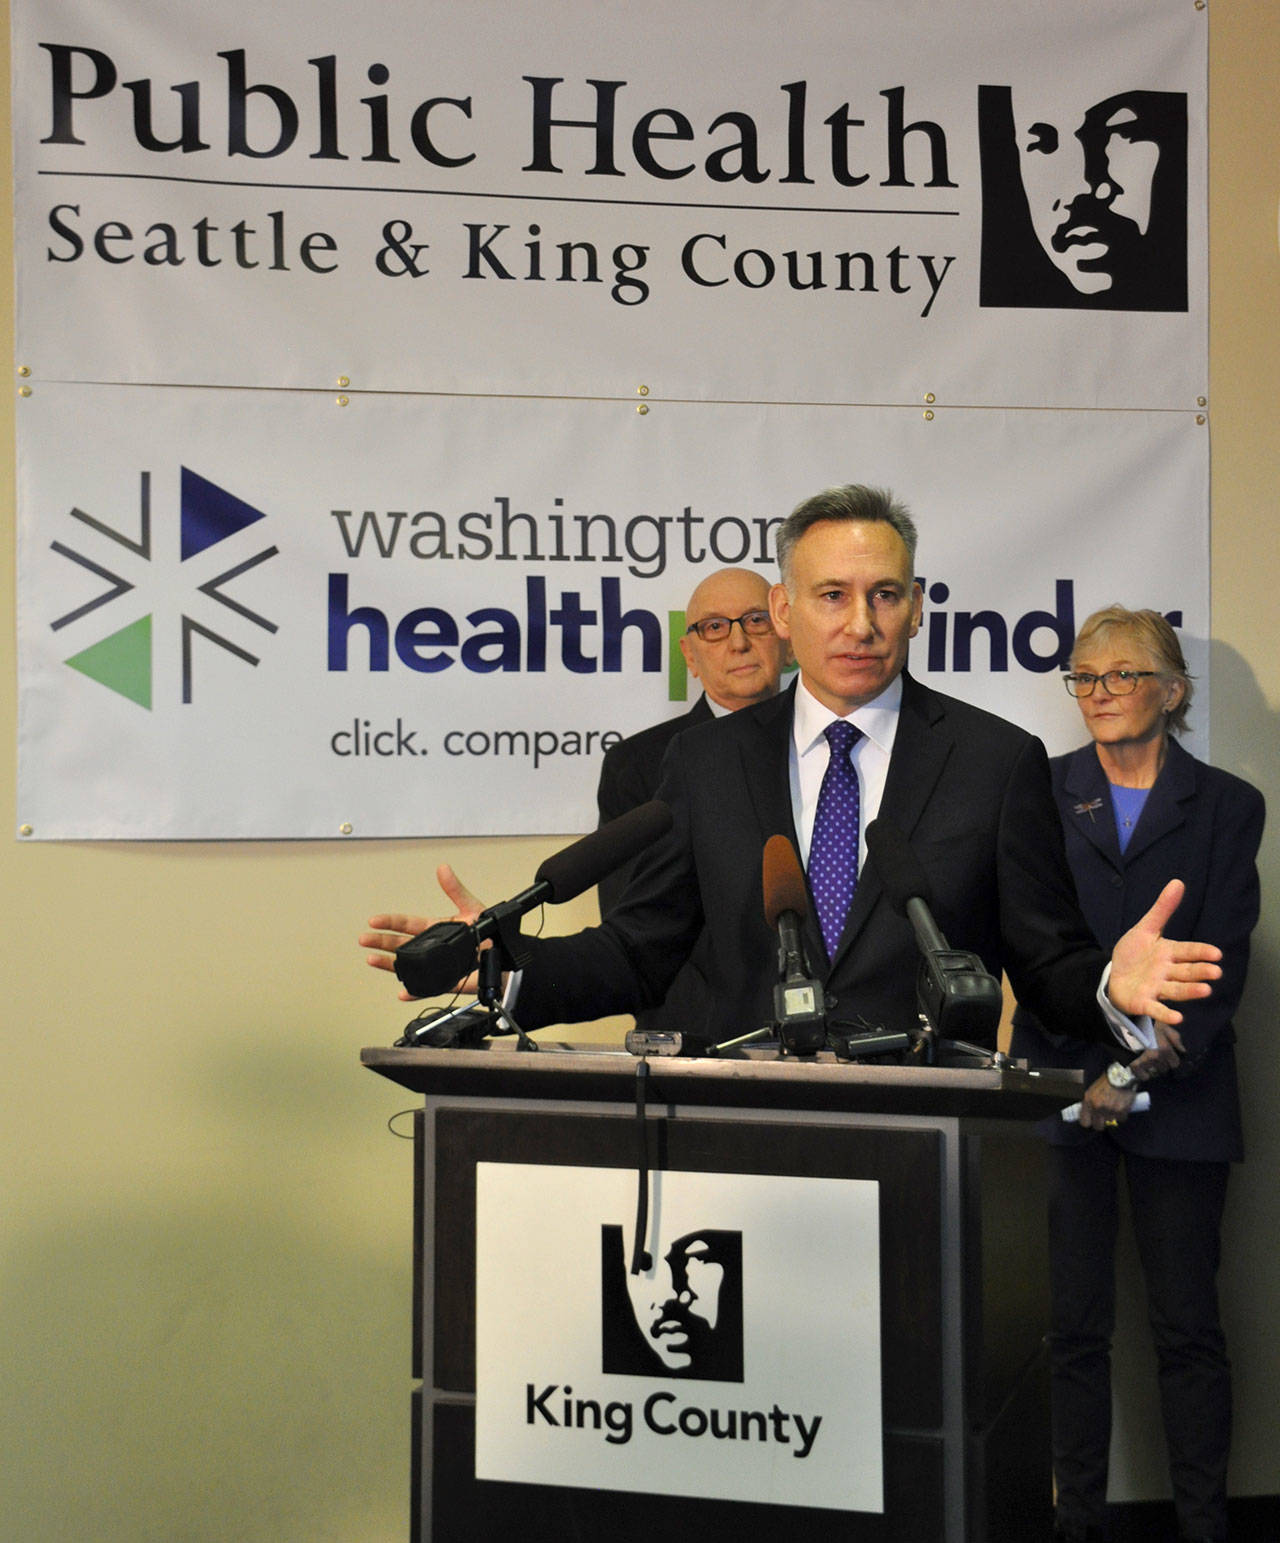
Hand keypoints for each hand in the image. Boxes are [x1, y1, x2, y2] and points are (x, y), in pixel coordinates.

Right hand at [358, 865, 485, 999]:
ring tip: (372, 960)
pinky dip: (414, 992)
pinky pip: (427, 988)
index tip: (375, 920)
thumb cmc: (490, 934)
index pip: (409, 924)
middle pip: (402, 944)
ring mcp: (437, 965)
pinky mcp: (447, 981)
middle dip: (382, 942)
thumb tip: (443, 869)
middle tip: (365, 939)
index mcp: (437, 929)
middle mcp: (433, 948)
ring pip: (408, 965)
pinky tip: (403, 992)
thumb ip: (456, 890)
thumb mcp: (473, 907)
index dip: (391, 922)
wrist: (507, 958)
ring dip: (390, 964)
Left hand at [1077, 1071, 1137, 1130]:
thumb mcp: (1092, 1091)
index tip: (1092, 1121)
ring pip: (1110, 1123)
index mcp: (1088, 1101)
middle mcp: (1097, 1107)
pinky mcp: (1121, 1111)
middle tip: (1105, 1116)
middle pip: (1098, 1126)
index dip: (1089, 1122)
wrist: (1120, 1075)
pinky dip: (1122, 1114)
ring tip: (1114, 1106)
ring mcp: (1109, 1110)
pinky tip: (1121, 1105)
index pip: (1084, 1122)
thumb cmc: (1106, 1082)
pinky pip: (1121, 1119)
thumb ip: (1089, 1104)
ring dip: (1112, 1117)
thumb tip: (1087, 1116)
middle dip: (1102, 1123)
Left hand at [1107, 878, 1220, 1041]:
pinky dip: (1165, 1013)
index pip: (1188, 951)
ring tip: (1206, 990)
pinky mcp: (1144, 1002)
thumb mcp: (1145, 928)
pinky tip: (1177, 1018)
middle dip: (1200, 972)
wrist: (1113, 974)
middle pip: (1186, 972)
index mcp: (1169, 953)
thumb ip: (1162, 909)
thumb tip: (1178, 882)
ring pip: (1176, 990)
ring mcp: (1157, 988)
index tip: (1216, 953)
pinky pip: (1156, 1007)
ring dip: (1190, 991)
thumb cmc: (1135, 953)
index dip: (1201, 952)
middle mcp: (1167, 972)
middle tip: (1216, 972)